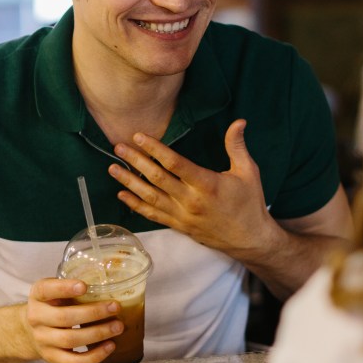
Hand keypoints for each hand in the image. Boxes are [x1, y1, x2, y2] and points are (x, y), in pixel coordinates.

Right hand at [23, 277, 122, 362]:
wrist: (30, 332)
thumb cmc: (52, 306)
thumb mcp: (55, 291)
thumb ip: (72, 287)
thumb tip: (109, 285)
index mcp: (38, 296)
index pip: (46, 290)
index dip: (65, 288)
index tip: (84, 286)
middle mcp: (36, 318)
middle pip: (64, 317)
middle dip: (93, 313)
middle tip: (115, 307)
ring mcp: (43, 340)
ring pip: (70, 340)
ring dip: (98, 333)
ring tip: (118, 327)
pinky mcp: (52, 358)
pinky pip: (74, 362)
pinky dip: (94, 356)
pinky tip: (110, 346)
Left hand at [109, 119, 282, 260]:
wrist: (250, 240)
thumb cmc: (249, 204)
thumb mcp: (248, 172)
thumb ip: (237, 146)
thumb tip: (239, 121)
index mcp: (207, 184)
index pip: (175, 163)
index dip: (154, 149)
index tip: (138, 137)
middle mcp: (191, 201)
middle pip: (157, 178)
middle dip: (135, 161)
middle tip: (118, 147)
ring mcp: (182, 216)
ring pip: (150, 197)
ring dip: (129, 182)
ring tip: (113, 168)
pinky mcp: (179, 226)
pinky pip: (153, 215)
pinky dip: (136, 206)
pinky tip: (122, 195)